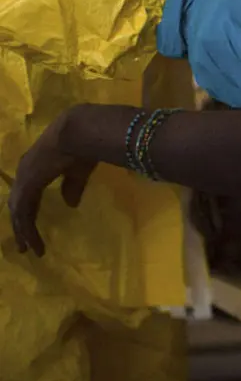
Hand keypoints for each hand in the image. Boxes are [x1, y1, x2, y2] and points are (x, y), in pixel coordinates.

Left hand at [8, 111, 95, 256]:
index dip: (27, 212)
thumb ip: (72, 186)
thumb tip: (71, 204)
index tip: (30, 228)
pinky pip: (24, 212)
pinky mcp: (29, 184)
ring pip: (18, 211)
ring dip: (23, 231)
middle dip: (20, 226)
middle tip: (24, 247)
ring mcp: (25, 177)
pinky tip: (31, 240)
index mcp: (35, 166)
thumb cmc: (82, 145)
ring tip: (28, 249)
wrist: (80, 131)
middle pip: (18, 205)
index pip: (26, 195)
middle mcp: (24, 172)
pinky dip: (27, 228)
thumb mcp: (78, 170)